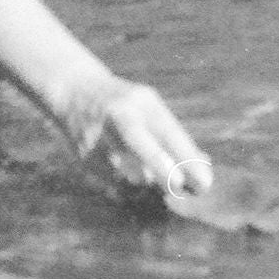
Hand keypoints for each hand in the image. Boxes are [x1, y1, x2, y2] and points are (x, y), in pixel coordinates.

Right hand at [61, 70, 212, 196]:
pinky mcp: (83, 154)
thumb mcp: (150, 107)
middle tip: (179, 187)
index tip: (204, 181)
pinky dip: (126, 187)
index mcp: (142, 102)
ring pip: (124, 168)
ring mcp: (97, 134)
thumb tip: (202, 164)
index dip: (187, 158)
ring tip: (156, 185)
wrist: (74, 91)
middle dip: (161, 168)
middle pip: (138, 142)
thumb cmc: (126, 104)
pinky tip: (132, 185)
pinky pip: (110, 180)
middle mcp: (118, 115)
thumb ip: (173, 135)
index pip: (167, 130)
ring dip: (144, 181)